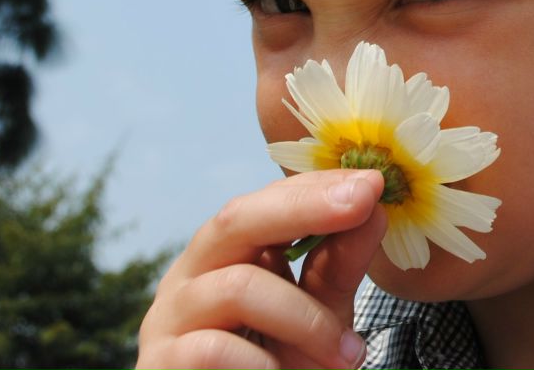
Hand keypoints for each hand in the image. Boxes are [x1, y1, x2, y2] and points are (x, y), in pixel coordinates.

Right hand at [138, 170, 386, 368]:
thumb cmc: (279, 368)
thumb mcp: (319, 314)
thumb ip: (338, 266)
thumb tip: (373, 207)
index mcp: (226, 255)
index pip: (266, 201)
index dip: (318, 187)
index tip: (371, 181)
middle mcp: (191, 277)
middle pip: (235, 219)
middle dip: (305, 206)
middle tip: (362, 203)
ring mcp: (169, 320)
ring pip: (237, 286)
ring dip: (306, 319)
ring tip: (345, 355)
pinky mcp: (161, 364)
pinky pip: (212, 348)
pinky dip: (259, 362)